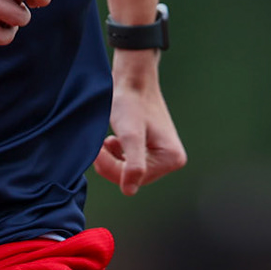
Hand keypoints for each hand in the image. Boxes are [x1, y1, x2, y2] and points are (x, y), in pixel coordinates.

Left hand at [93, 63, 185, 195]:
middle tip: (98, 146)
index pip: (136, 178)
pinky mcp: (150, 149)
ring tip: (105, 141)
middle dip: (111, 164)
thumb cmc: (130, 102)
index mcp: (172, 158)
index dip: (112, 168)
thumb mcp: (130, 135)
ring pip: (128, 171)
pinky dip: (115, 155)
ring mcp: (161, 155)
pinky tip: (112, 141)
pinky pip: (128, 163)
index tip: (97, 150)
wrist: (131, 79)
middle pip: (132, 177)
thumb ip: (132, 164)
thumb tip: (129, 190)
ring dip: (111, 159)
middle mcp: (171, 159)